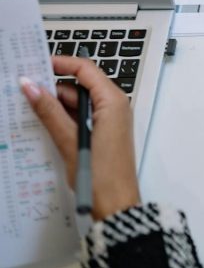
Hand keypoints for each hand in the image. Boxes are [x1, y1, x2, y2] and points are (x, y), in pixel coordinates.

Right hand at [20, 56, 140, 220]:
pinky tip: (42, 125)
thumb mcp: (69, 140)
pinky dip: (62, 118)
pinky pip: (80, 117)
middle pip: (80, 85)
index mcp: (112, 101)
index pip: (86, 69)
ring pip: (78, 103)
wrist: (116, 204)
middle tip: (24, 89)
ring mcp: (109, 120)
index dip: (61, 63)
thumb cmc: (100, 174)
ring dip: (55, 105)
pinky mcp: (103, 133)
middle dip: (52, 86)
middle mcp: (114, 106)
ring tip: (27, 108)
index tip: (36, 63)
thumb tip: (30, 86)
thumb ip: (49, 112)